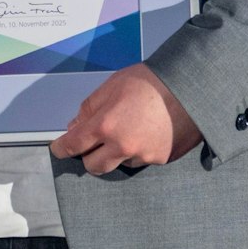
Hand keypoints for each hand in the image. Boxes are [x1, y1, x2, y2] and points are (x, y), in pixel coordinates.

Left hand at [49, 63, 202, 174]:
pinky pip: (141, 160)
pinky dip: (137, 151)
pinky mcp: (161, 160)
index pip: (75, 145)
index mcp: (106, 126)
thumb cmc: (147, 82)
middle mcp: (123, 146)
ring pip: (119, 163)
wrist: (189, 87)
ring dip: (116, 153)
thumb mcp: (110, 87)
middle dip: (88, 157)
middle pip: (94, 166)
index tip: (58, 150)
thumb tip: (75, 127)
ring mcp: (144, 156)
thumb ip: (89, 109)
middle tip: (91, 145)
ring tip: (129, 129)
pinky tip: (146, 133)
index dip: (62, 149)